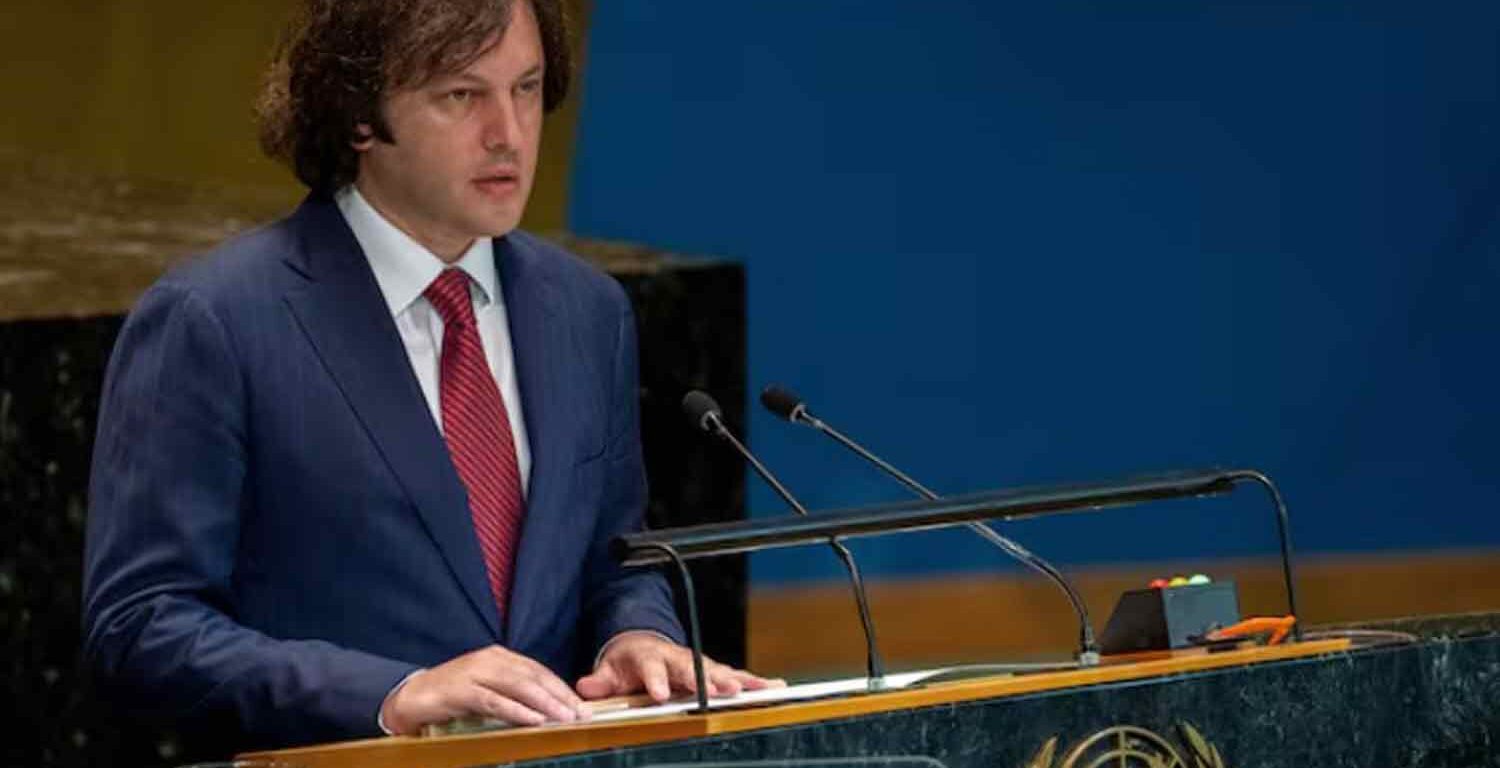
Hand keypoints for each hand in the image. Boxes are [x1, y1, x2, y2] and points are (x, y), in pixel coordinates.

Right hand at [380, 644, 586, 734]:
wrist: (410, 696)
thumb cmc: (452, 696)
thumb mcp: (487, 690)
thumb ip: (512, 694)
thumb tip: (546, 709)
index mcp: (500, 657)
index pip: (538, 671)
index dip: (561, 688)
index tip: (581, 705)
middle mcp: (491, 660)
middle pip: (534, 677)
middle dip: (560, 696)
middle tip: (581, 713)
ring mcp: (476, 673)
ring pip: (519, 686)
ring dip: (545, 703)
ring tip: (564, 718)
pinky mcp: (462, 690)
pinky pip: (495, 701)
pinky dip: (517, 711)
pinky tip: (533, 720)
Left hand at [575, 632, 784, 702]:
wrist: (640, 646)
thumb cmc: (627, 662)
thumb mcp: (609, 671)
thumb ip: (600, 681)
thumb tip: (586, 686)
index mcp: (649, 657)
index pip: (652, 667)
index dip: (656, 680)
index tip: (659, 693)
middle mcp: (677, 658)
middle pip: (694, 669)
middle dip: (710, 680)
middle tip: (726, 690)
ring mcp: (697, 664)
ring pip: (721, 671)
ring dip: (741, 681)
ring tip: (763, 689)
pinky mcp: (712, 671)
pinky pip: (735, 675)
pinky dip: (755, 681)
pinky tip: (776, 687)